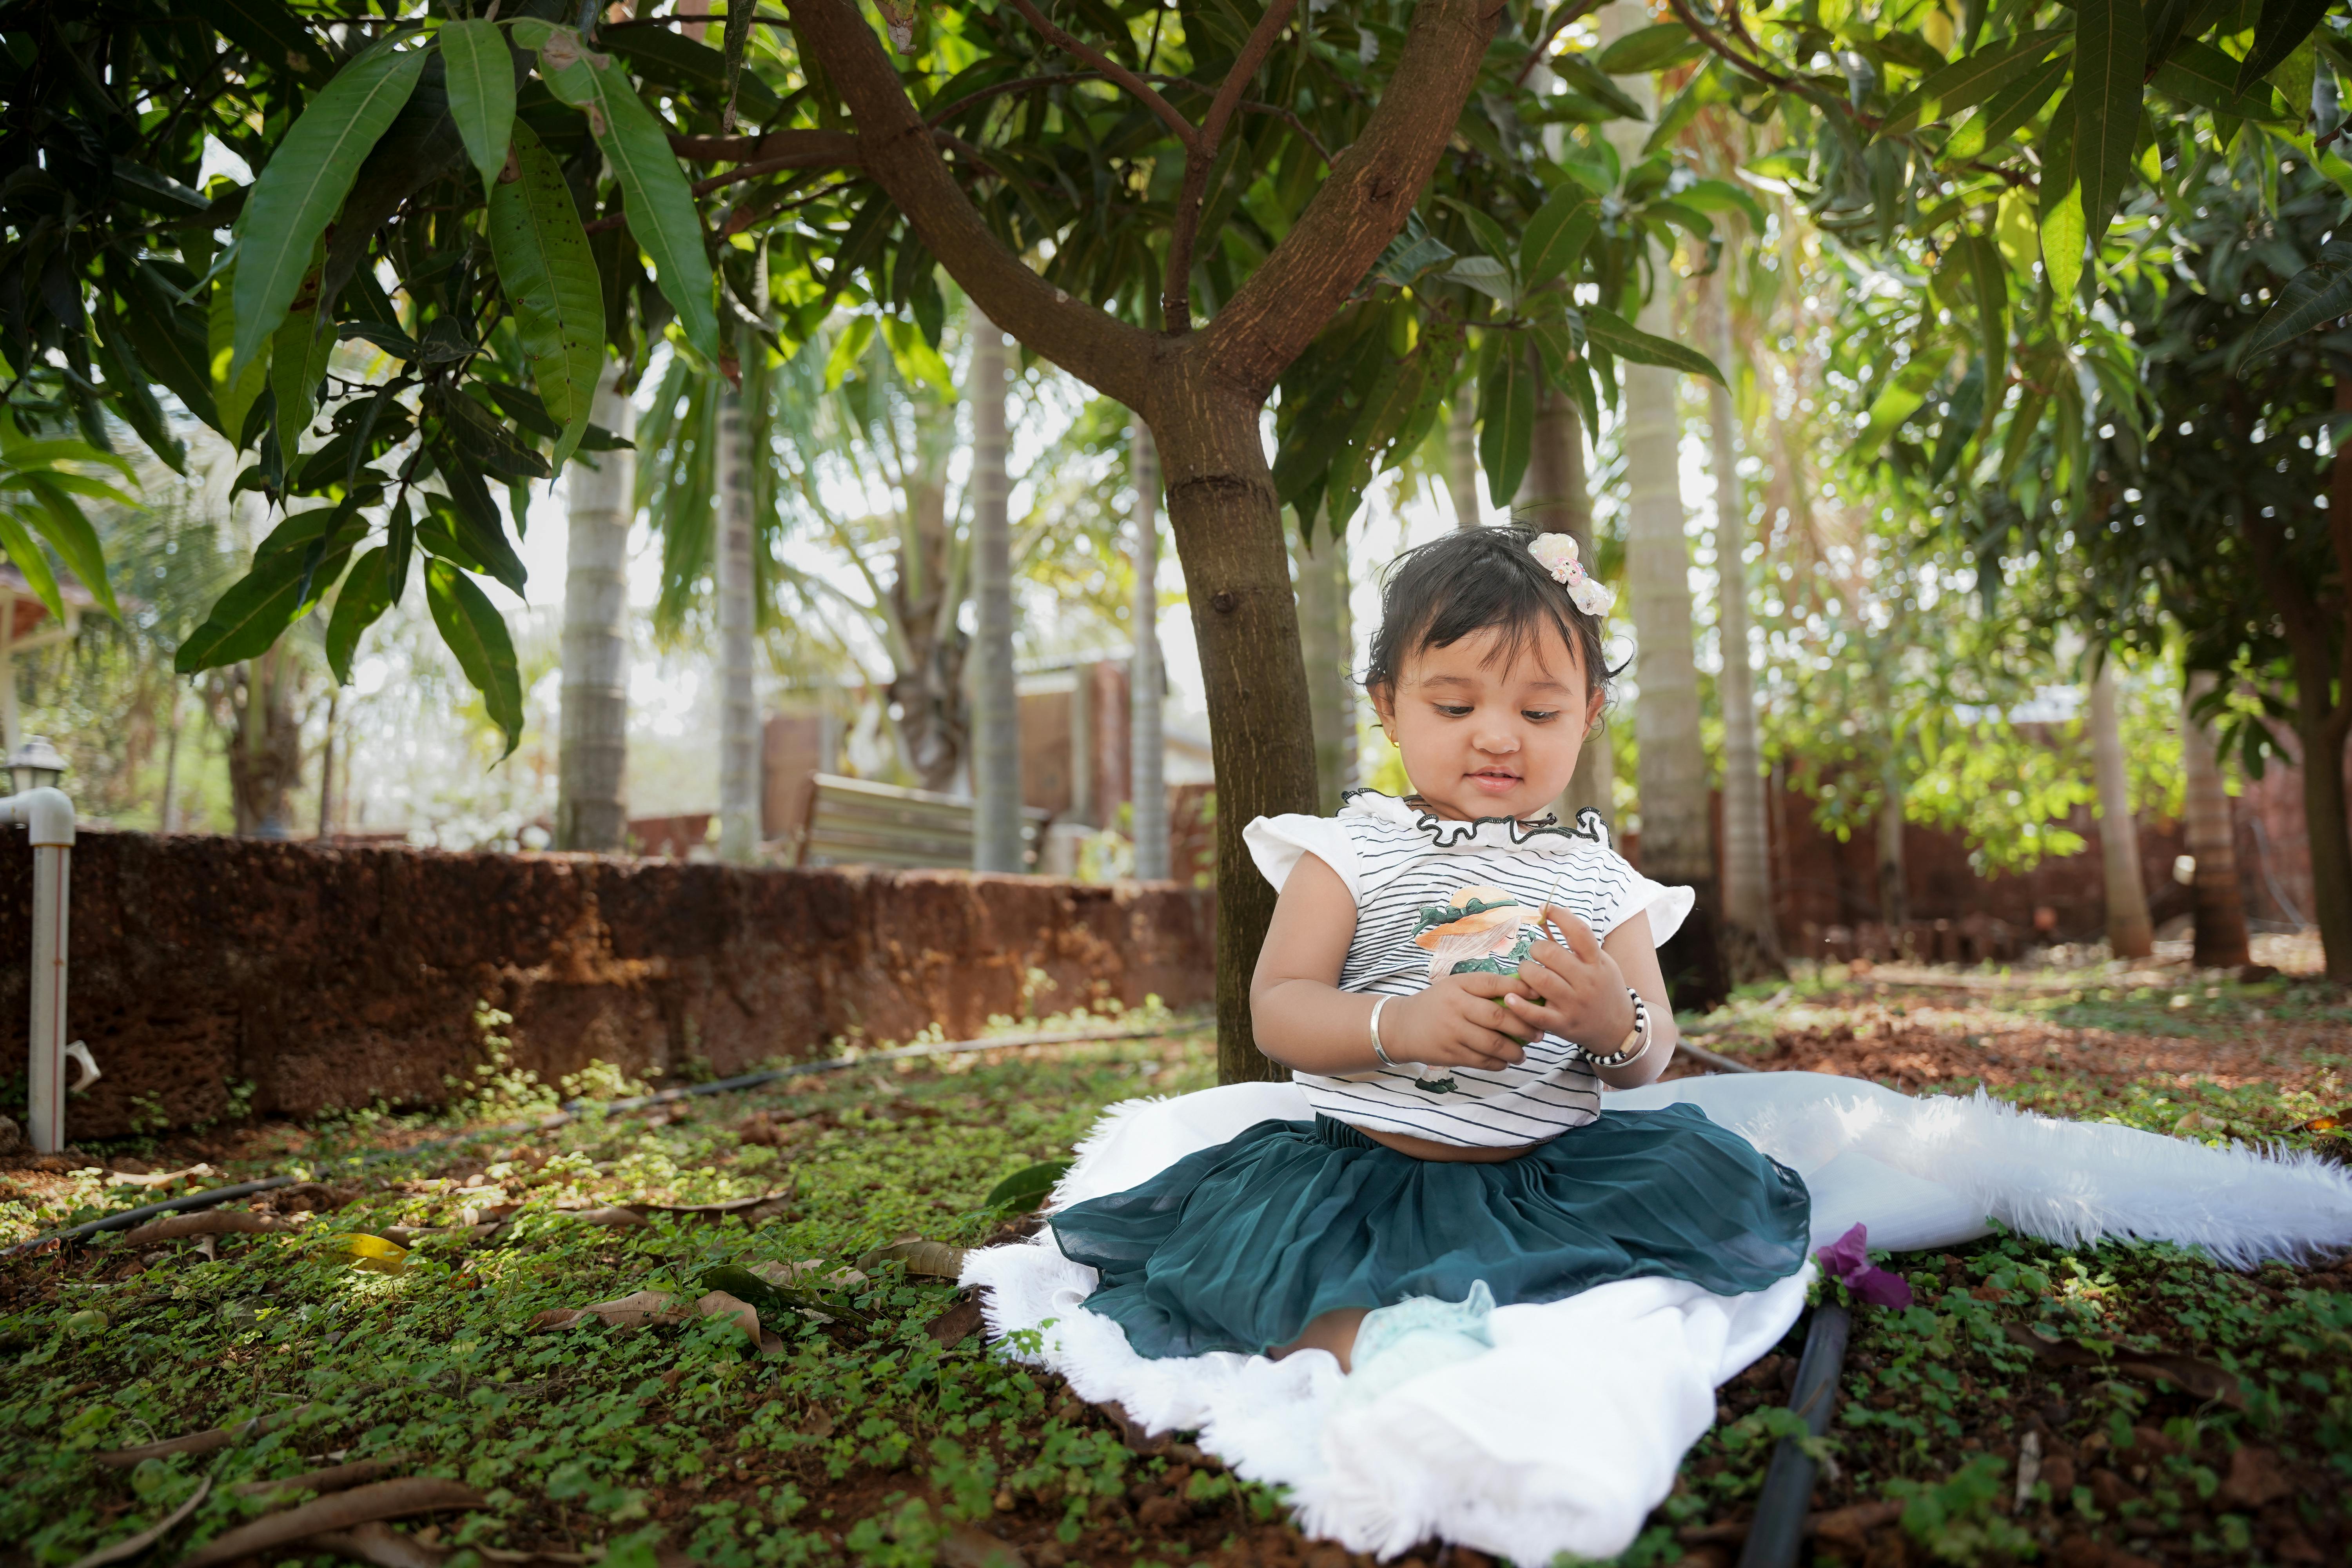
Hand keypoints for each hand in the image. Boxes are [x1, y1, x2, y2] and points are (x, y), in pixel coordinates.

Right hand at [1384, 969, 1531, 1072]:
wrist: (1402, 1027)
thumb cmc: (1437, 1004)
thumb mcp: (1455, 987)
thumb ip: (1484, 989)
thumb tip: (1525, 994)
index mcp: (1458, 985)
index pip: (1493, 984)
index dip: (1519, 990)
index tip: (1538, 997)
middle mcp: (1455, 1007)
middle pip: (1497, 1017)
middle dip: (1524, 1027)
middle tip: (1539, 1034)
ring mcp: (1452, 1031)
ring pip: (1492, 1044)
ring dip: (1515, 1051)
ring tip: (1524, 1054)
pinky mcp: (1450, 1053)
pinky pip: (1481, 1061)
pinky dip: (1498, 1064)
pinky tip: (1505, 1062)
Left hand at [1503, 906, 1637, 1049]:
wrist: (1618, 1028)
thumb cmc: (1603, 988)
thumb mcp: (1597, 962)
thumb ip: (1573, 940)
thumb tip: (1551, 911)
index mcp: (1597, 962)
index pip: (1579, 932)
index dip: (1560, 915)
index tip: (1544, 908)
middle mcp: (1587, 982)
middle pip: (1553, 955)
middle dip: (1536, 948)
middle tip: (1535, 952)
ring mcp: (1575, 1004)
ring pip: (1542, 980)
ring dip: (1526, 971)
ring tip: (1527, 972)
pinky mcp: (1563, 1025)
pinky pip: (1537, 1014)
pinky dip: (1520, 1005)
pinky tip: (1509, 997)